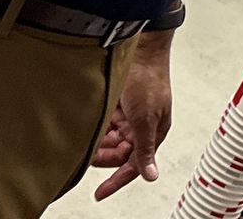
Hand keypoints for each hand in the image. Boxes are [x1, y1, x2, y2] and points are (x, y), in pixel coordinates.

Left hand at [93, 33, 173, 199]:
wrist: (140, 48)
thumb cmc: (148, 78)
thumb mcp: (145, 118)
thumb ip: (145, 149)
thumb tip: (152, 175)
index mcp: (154, 132)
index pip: (134, 165)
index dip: (116, 181)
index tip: (100, 194)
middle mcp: (141, 126)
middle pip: (118, 153)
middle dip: (103, 156)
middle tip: (88, 155)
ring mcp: (129, 115)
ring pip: (109, 139)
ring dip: (98, 140)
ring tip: (89, 134)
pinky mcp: (117, 104)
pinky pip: (104, 123)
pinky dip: (97, 125)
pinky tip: (90, 121)